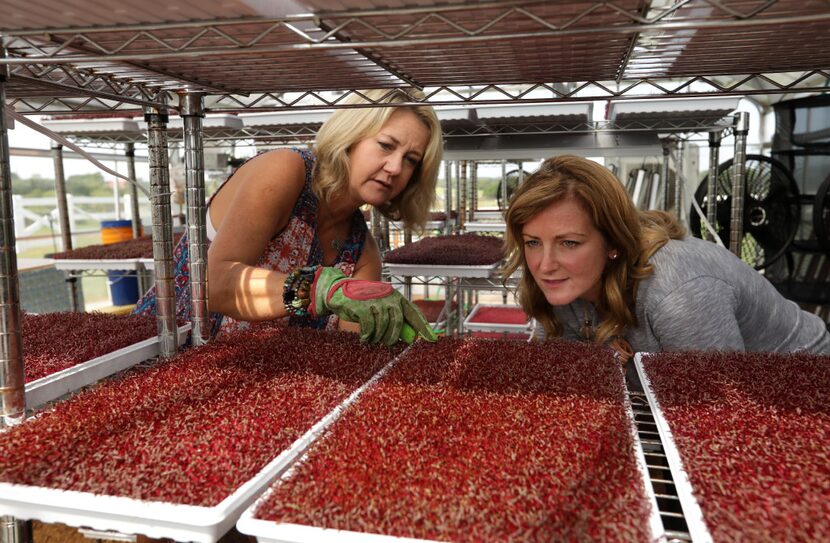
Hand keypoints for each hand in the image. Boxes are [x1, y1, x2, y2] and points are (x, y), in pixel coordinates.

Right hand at [311, 267, 436, 345]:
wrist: (340, 291)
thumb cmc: (364, 302)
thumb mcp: (382, 307)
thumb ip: (395, 318)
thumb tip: (411, 337)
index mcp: (396, 297)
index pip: (414, 314)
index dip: (424, 328)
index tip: (432, 340)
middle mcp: (388, 298)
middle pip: (397, 322)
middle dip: (392, 337)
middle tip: (387, 344)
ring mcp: (375, 301)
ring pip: (383, 326)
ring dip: (378, 337)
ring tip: (372, 339)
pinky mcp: (361, 307)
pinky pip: (369, 327)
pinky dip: (367, 335)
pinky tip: (364, 337)